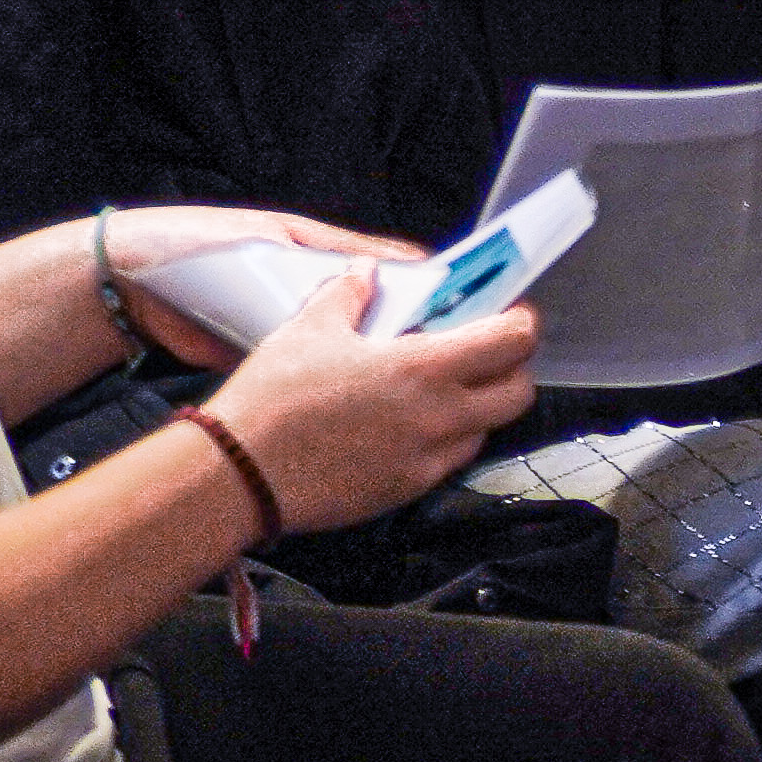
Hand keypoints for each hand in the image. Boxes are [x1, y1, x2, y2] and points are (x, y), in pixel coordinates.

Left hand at [96, 205, 418, 367]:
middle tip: (436, 347)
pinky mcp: (263, 356)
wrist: (128, 284)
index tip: (463, 304)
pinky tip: (354, 389)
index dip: (427, 286)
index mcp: (321, 253)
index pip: (389, 267)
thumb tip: (404, 261)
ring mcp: (288, 325)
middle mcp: (311, 290)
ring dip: (365, 356)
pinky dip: (326, 377)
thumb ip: (338, 254)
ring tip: (400, 371)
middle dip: (403, 328)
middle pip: (373, 312)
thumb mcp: (275, 237)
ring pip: (343, 345)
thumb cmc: (201, 244)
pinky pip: (305, 368)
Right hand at [207, 275, 541, 532]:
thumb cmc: (271, 402)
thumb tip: (364, 273)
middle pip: (519, 392)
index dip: (521, 324)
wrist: (240, 474)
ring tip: (442, 388)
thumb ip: (348, 295)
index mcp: (423, 368)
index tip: (511, 315)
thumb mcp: (307, 330)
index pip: (513, 342)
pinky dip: (447, 439)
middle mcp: (440, 415)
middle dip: (511, 368)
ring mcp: (429, 457)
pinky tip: (412, 424)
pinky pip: (452, 459)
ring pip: (488, 428)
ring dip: (480, 406)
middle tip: (484, 353)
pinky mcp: (411, 488)